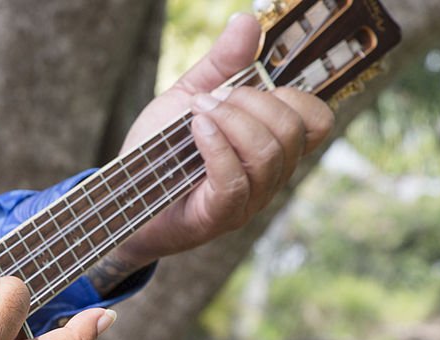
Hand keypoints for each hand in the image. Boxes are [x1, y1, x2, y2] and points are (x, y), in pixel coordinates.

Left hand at [97, 13, 334, 276]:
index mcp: (271, 147)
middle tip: (210, 100)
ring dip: (230, 121)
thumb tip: (246, 22)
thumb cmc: (158, 153)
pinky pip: (234, 180)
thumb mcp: (190, 97)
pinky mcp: (219, 216)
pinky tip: (195, 129)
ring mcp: (247, 200)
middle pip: (292, 132)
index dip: (293, 97)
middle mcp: (268, 177)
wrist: (122, 196)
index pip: (317, 122)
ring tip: (196, 114)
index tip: (247, 87)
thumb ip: (222, 64)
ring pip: (267, 154)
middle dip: (251, 103)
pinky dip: (216, 146)